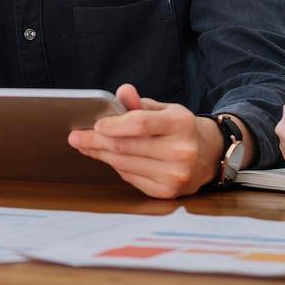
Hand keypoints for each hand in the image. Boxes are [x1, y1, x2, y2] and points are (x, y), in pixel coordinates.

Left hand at [67, 84, 224, 198]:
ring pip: (125, 164)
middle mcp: (181, 151)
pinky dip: (117, 167)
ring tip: (86, 146)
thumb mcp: (165, 109)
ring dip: (101, 155)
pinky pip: (131, 178)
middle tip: (76, 137)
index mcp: (181, 124)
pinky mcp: (167, 192)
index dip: (113, 125)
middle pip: (127, 147)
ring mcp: (175, 175)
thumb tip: (121, 92)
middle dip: (96, 142)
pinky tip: (109, 158)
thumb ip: (140, 103)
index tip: (94, 124)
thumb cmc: (180, 128)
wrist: (208, 155)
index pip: (140, 124)